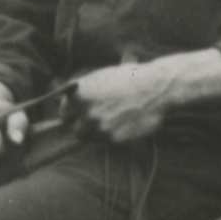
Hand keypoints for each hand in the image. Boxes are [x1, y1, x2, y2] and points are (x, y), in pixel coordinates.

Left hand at [75, 54, 219, 149]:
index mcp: (79, 94)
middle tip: (99, 122)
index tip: (80, 116)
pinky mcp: (114, 139)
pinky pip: (109, 142)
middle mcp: (85, 111)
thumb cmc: (131, 77)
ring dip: (100, 133)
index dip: (73, 116)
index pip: (64, 114)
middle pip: (76, 130)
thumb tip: (73, 102)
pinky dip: (116, 137)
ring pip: (92, 138)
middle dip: (86, 128)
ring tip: (115, 122)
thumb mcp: (102, 77)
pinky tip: (127, 125)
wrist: (156, 87)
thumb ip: (85, 91)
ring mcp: (99, 126)